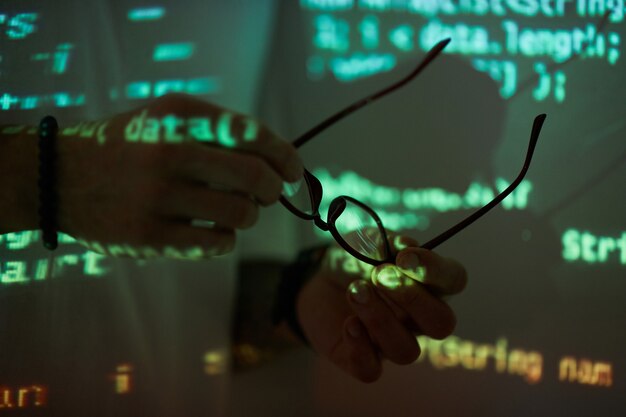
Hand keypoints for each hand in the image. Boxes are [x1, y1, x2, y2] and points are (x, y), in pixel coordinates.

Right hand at [53, 94, 302, 257]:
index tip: (292, 170)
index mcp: (178, 116)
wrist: (60, 178)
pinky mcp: (149, 237)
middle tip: (267, 194)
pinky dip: (225, 239)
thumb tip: (279, 159)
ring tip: (234, 211)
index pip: (252, 134)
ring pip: (241, 213)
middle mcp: (169, 152)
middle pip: (255, 177)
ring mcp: (158, 197)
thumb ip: (218, 131)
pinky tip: (211, 230)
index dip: (285, 155)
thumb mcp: (166, 118)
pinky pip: (217, 243)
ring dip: (248, 215)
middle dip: (272, 189)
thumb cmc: (130, 147)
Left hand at [296, 235, 466, 381]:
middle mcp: (418, 318)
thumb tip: (406, 246)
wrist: (319, 281)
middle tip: (380, 274)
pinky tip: (347, 323)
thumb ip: (384, 242)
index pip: (454, 280)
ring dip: (380, 319)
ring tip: (355, 290)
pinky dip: (359, 347)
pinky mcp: (364, 360)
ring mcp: (392, 342)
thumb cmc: (353, 260)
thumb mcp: (363, 242)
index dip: (436, 270)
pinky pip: (371, 370)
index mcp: (429, 284)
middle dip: (413, 299)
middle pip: (442, 323)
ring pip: (406, 351)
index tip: (404, 256)